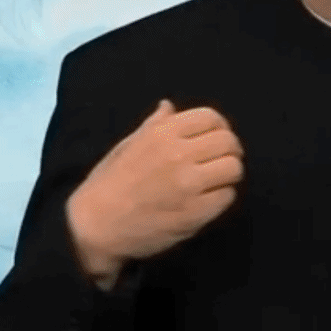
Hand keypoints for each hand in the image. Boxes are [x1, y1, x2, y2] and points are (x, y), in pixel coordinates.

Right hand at [67, 100, 243, 287]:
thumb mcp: (128, 145)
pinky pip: (227, 197)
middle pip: (228, 142)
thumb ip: (154, 125)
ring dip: (229, 174)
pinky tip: (208, 199)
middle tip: (221, 160)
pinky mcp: (195, 213)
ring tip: (216, 180)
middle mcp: (178, 154)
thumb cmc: (109, 183)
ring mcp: (189, 185)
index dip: (220, 127)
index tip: (216, 137)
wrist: (96, 225)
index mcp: (162, 133)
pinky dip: (222, 196)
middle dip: (230, 150)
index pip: (210, 118)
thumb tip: (169, 106)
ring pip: (234, 169)